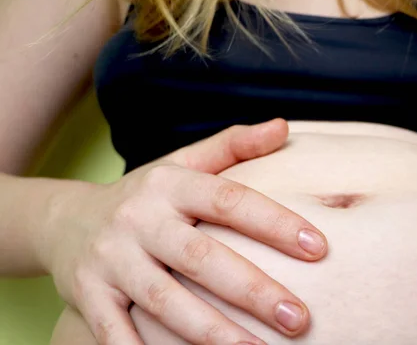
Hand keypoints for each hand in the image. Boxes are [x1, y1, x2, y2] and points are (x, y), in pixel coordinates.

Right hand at [41, 119, 327, 344]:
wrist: (66, 219)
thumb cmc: (145, 193)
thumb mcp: (184, 162)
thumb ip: (233, 144)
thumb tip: (283, 127)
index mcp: (170, 184)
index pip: (229, 200)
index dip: (274, 223)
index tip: (318, 247)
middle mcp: (139, 219)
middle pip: (201, 257)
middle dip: (252, 290)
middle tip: (299, 318)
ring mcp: (110, 259)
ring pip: (164, 301)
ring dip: (212, 332)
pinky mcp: (86, 295)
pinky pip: (115, 333)